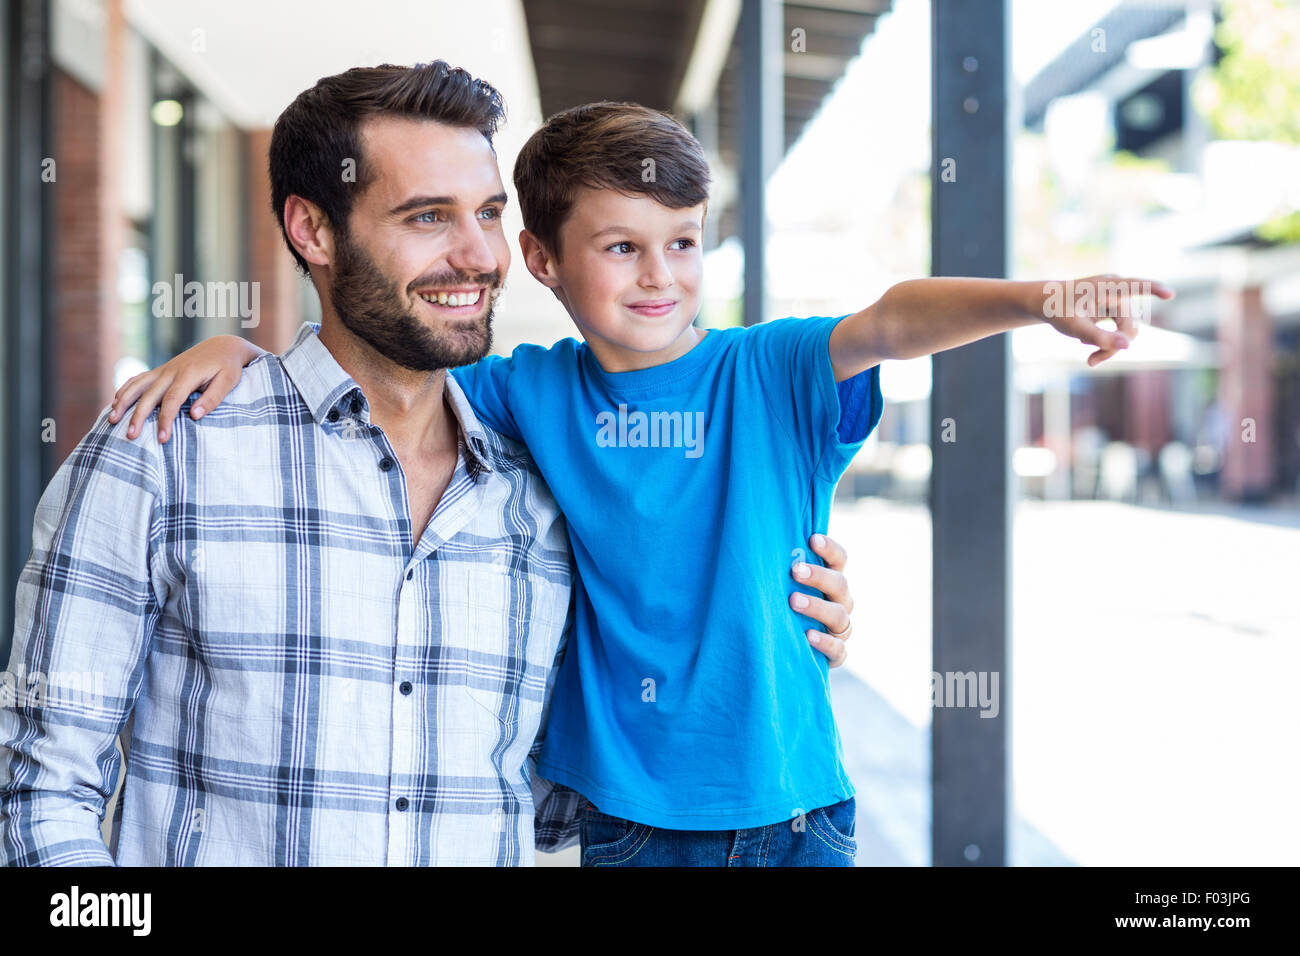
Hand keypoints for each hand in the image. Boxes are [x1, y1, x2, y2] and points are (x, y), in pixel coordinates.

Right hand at [107, 335, 265, 443]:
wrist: (222, 346)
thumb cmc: (228, 367)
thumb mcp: (228, 381)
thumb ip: (212, 398)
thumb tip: (194, 416)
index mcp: (188, 374)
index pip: (172, 400)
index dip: (165, 420)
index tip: (162, 438)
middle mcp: (171, 371)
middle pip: (149, 395)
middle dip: (138, 416)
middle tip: (131, 436)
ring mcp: (163, 370)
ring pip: (137, 386)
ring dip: (123, 402)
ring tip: (112, 420)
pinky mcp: (161, 371)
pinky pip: (138, 379)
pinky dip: (126, 389)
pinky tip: (116, 402)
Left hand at [789, 533, 854, 667]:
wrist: (782, 648)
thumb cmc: (780, 605)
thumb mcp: (782, 585)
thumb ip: (781, 567)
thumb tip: (759, 538)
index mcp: (830, 580)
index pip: (839, 559)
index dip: (829, 549)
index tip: (812, 539)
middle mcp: (840, 601)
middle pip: (840, 584)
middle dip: (818, 576)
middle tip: (795, 571)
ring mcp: (840, 629)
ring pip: (839, 615)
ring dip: (817, 607)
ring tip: (794, 601)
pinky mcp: (836, 654)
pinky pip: (839, 649)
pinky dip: (825, 643)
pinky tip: (808, 637)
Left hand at [1039, 274, 1173, 367]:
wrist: (1044, 302)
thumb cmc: (1057, 310)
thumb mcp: (1074, 327)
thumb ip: (1099, 337)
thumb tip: (1129, 346)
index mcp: (1106, 287)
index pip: (1135, 286)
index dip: (1154, 290)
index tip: (1170, 294)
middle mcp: (1116, 289)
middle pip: (1129, 324)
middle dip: (1115, 345)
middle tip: (1091, 362)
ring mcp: (1116, 298)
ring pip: (1127, 329)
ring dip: (1111, 346)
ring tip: (1089, 360)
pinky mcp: (1113, 307)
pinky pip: (1120, 328)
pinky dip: (1107, 340)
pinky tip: (1085, 343)